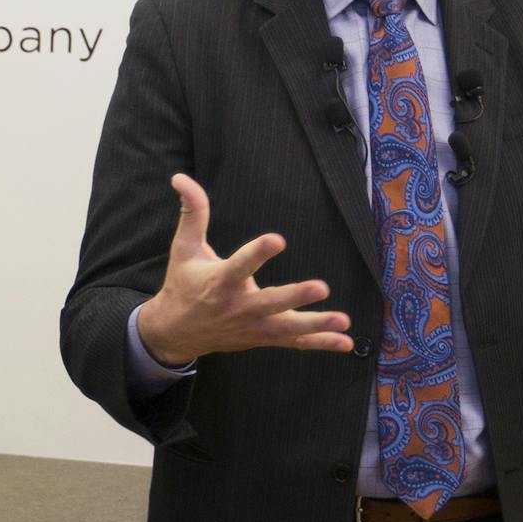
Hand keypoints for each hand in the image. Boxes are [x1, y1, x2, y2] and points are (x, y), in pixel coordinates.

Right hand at [136, 173, 351, 364]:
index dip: (258, 253)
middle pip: (270, 303)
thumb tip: (181, 178)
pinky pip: (294, 343)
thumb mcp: (184, 248)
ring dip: (317, 325)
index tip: (277, 239)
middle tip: (322, 287)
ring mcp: (252, 326)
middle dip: (295, 296)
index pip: (241, 265)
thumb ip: (193, 212)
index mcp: (220, 281)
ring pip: (287, 328)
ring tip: (344, 320)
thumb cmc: (183, 284)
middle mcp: (238, 307)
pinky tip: (346, 342)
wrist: (176, 332)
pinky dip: (320, 343)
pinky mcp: (262, 337)